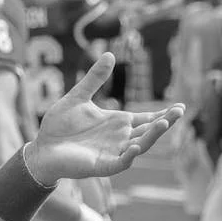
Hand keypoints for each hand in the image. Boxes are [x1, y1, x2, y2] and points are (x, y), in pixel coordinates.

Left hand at [26, 52, 184, 183]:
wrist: (41, 147)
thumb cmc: (59, 125)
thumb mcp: (78, 97)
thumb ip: (95, 78)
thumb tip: (110, 54)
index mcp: (117, 123)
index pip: (146, 118)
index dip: (163, 114)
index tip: (180, 105)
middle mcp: (119, 138)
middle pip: (149, 131)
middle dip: (165, 122)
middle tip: (180, 111)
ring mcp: (112, 152)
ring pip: (140, 146)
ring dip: (152, 137)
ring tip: (163, 123)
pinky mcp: (101, 165)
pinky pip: (121, 163)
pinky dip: (129, 156)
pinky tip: (135, 145)